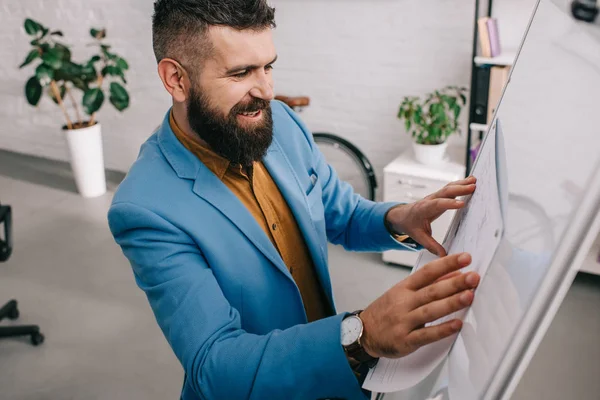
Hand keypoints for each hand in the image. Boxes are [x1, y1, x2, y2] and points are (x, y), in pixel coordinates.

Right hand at [359, 253, 478, 358]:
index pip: (427, 272)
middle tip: (473, 277)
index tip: (465, 258)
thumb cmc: (386, 311)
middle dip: (454, 283)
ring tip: (469, 296)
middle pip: (432, 291)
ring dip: (451, 303)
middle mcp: (404, 302)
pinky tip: (457, 324)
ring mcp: (404, 321)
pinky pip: (426, 335)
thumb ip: (428, 284)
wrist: (364, 332)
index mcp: (404, 287)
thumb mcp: (402, 292)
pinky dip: (442, 329)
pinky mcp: (406, 340)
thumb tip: (454, 274)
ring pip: (430, 311)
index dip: (447, 264)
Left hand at [386, 176, 476, 255]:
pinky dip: (460, 184)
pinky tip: (470, 181)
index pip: (437, 204)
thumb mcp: (418, 236)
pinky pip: (450, 188)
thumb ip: (431, 245)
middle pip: (445, 192)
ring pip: (448, 188)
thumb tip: (443, 255)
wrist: (402, 216)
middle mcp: (430, 200)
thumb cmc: (410, 225)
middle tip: (472, 187)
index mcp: (424, 209)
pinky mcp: (439, 196)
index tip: (462, 204)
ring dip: (461, 184)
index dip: (449, 204)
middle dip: (459, 189)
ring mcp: (434, 196)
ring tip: (474, 181)